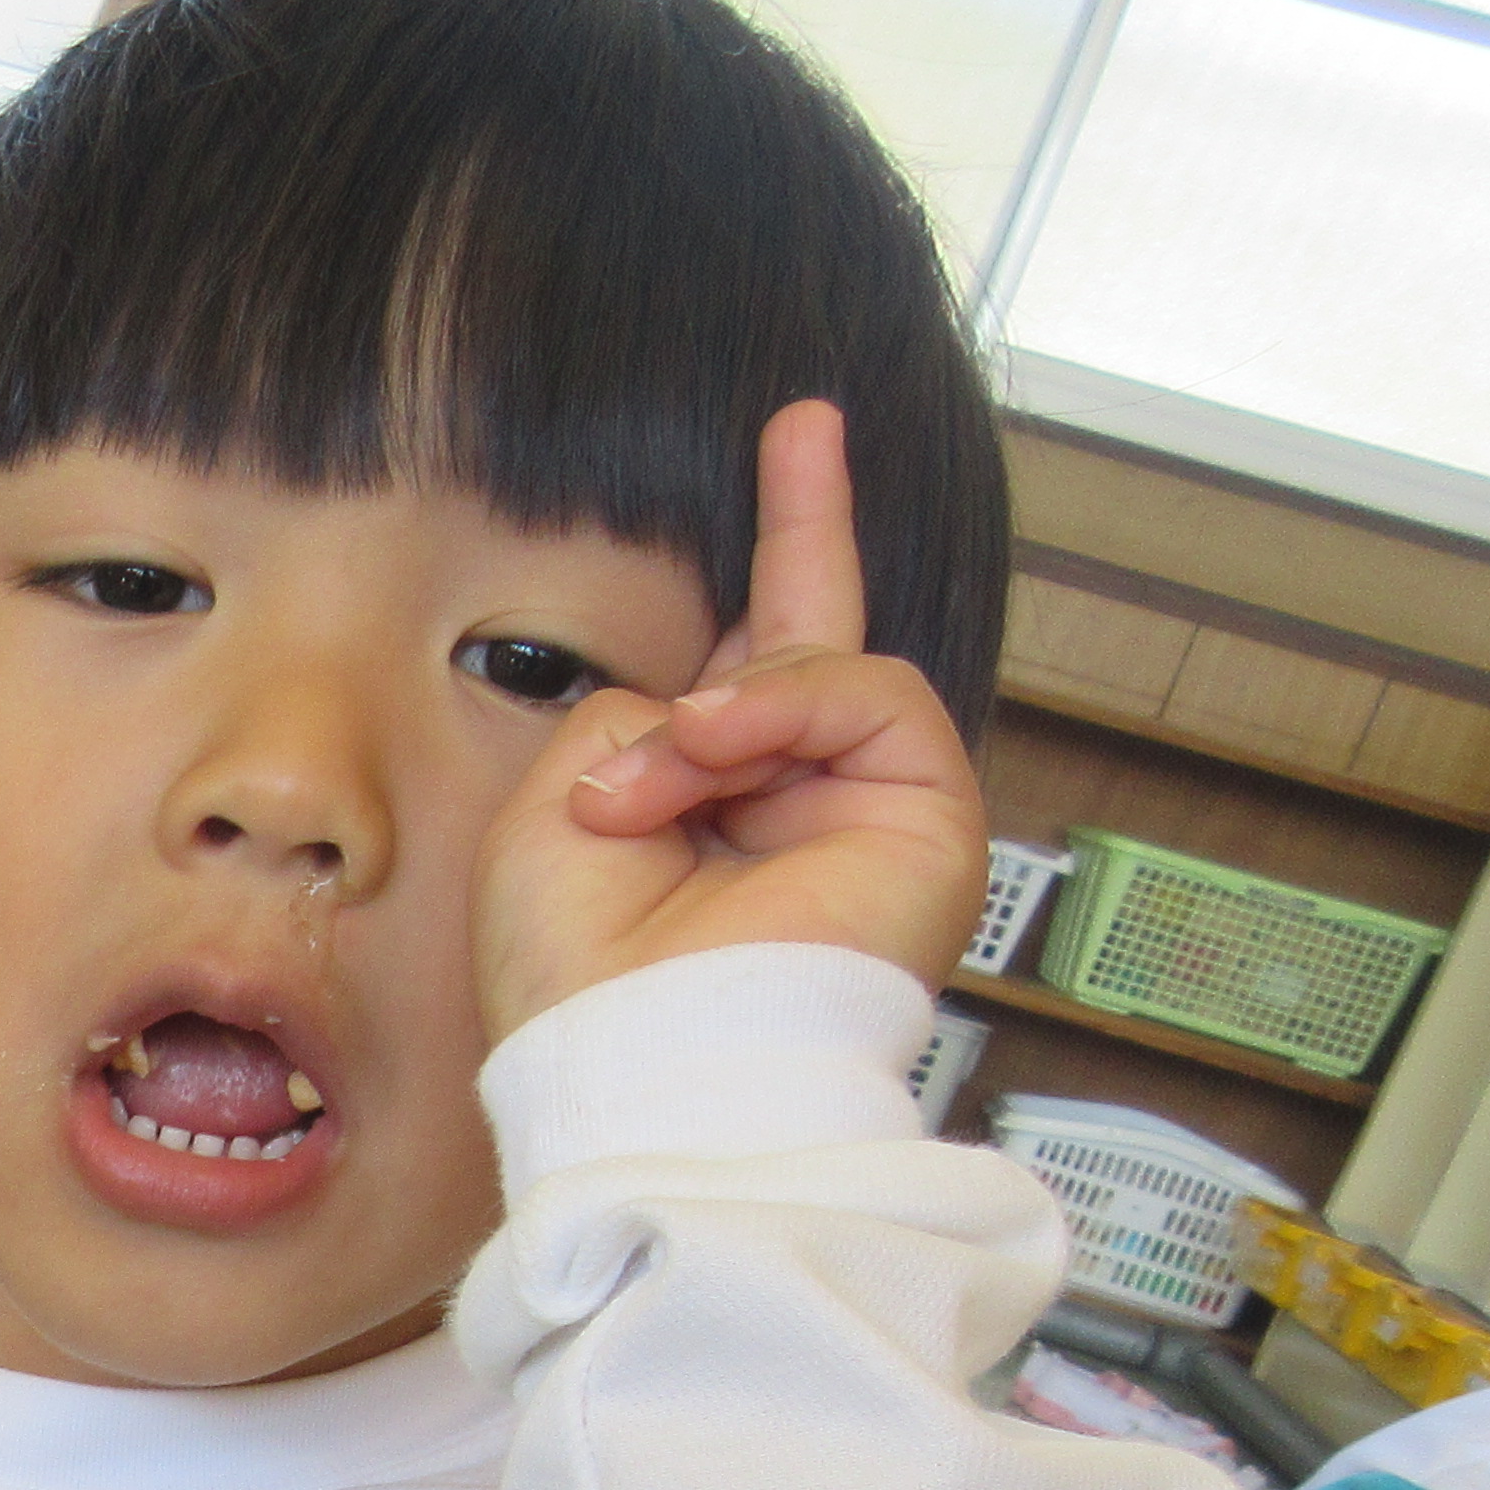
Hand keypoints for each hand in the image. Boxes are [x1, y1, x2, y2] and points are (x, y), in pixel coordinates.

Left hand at [473, 399, 989, 1048]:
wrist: (639, 1065)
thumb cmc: (578, 975)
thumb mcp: (559, 806)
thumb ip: (636, 716)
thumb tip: (713, 703)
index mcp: (704, 814)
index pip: (742, 672)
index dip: (771, 562)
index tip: (787, 449)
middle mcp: (792, 812)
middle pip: (813, 646)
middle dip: (809, 529)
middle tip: (804, 425)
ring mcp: (866, 818)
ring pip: (821, 673)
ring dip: (720, 712)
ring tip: (655, 787)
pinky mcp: (929, 826)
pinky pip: (873, 697)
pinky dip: (785, 709)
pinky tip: (717, 752)